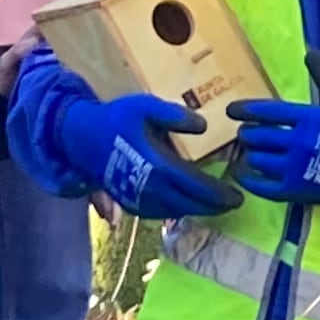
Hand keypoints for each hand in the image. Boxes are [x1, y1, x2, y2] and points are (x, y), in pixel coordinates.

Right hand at [43, 78, 242, 221]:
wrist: (81, 138)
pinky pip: (160, 213)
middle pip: (189, 204)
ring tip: (217, 204)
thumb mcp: (145, 106)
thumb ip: (174, 115)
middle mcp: (149, 189)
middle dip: (214, 206)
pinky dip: (179, 210)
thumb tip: (203, 126)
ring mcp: (138, 200)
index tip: (237, 196)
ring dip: (198, 210)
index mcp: (156, 165)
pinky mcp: (130, 204)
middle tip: (234, 203)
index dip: (218, 194)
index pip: (195, 186)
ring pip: (176, 211)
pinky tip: (189, 204)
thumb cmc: (117, 119)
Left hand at [226, 87, 319, 217]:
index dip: (245, 109)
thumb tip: (310, 50)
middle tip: (247, 132)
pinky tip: (247, 173)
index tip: (231, 110)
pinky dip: (249, 179)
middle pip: (256, 136)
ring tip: (250, 151)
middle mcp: (299, 144)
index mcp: (310, 118)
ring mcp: (296, 171)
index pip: (266, 112)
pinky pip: (261, 187)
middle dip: (247, 133)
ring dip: (249, 154)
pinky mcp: (296, 193)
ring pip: (255, 160)